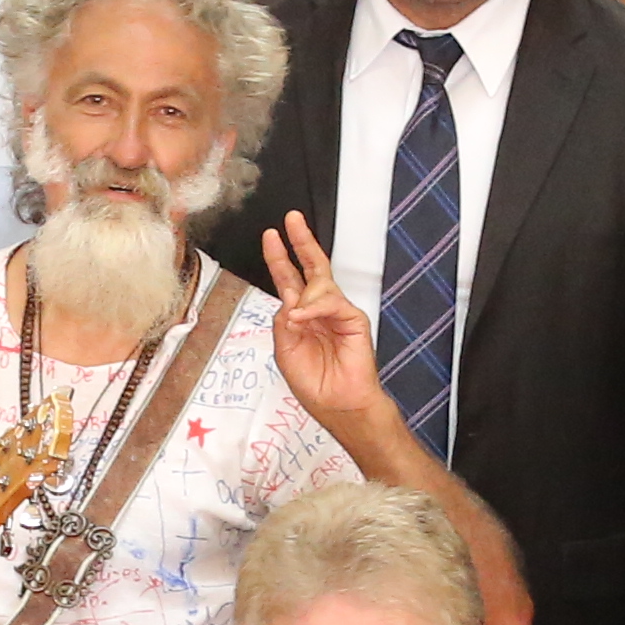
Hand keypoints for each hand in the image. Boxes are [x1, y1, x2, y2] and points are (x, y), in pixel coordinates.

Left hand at [260, 217, 387, 431]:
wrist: (338, 405)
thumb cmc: (314, 384)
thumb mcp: (285, 351)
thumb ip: (283, 323)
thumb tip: (289, 300)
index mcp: (300, 316)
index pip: (289, 279)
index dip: (280, 257)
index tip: (271, 236)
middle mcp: (318, 309)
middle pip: (311, 267)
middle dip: (301, 241)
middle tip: (292, 219)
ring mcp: (337, 312)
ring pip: (320, 283)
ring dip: (304, 296)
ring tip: (297, 317)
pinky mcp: (353, 318)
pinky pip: (332, 302)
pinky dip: (315, 308)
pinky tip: (304, 318)